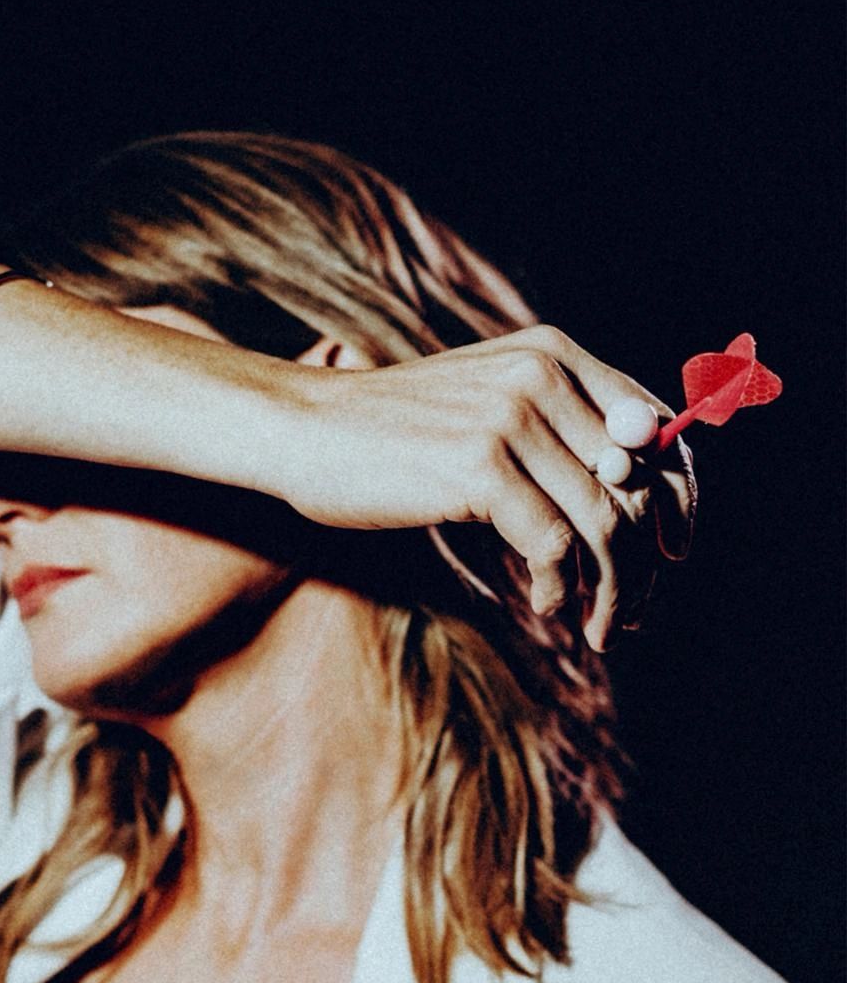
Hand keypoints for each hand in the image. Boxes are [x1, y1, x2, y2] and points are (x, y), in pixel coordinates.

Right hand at [281, 325, 692, 650]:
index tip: (670, 553)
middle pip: (637, 484)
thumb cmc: (388, 435)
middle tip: (631, 612)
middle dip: (644, 562)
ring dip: (609, 590)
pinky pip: (553, 544)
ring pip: (604, 522)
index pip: (656, 427)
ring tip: (597, 627)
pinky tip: (542, 605)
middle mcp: (544, 376)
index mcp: (553, 354)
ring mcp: (513, 419)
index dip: (678, 497)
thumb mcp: (480, 410)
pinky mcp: (481, 467)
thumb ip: (548, 432)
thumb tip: (626, 499)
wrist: (305, 430)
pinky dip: (557, 586)